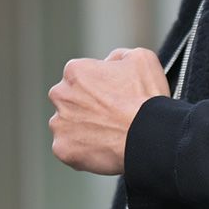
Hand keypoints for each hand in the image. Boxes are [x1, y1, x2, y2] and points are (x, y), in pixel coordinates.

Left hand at [48, 47, 169, 174]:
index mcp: (75, 71)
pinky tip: (104, 150)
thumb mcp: (142, 58)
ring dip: (83, 130)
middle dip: (86, 108)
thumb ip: (118, 56)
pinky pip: (69, 150)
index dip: (100, 88)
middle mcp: (60, 95)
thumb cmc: (146, 98)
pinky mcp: (63, 149)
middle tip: (111, 119)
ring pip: (67, 126)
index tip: (114, 99)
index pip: (81, 77)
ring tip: (109, 137)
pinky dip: (83, 152)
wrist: (149, 137)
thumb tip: (110, 62)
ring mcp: (59, 124)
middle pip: (70, 101)